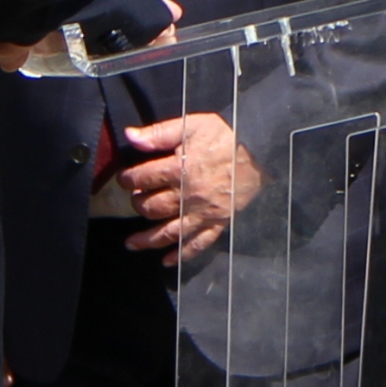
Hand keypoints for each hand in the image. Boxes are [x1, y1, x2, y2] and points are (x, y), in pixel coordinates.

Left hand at [117, 112, 265, 260]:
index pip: (143, 178)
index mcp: (179, 169)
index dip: (128, 178)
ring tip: (131, 244)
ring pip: (169, 232)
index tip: (124, 179)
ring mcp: (203, 213)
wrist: (261, 151)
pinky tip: (167, 261)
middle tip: (135, 200)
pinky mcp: (218, 223)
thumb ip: (159, 132)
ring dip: (148, 240)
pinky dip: (181, 255)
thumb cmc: (226, 136)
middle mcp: (187, 196)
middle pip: (152, 207)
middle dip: (138, 204)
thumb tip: (130, 136)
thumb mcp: (192, 125)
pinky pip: (198, 244)